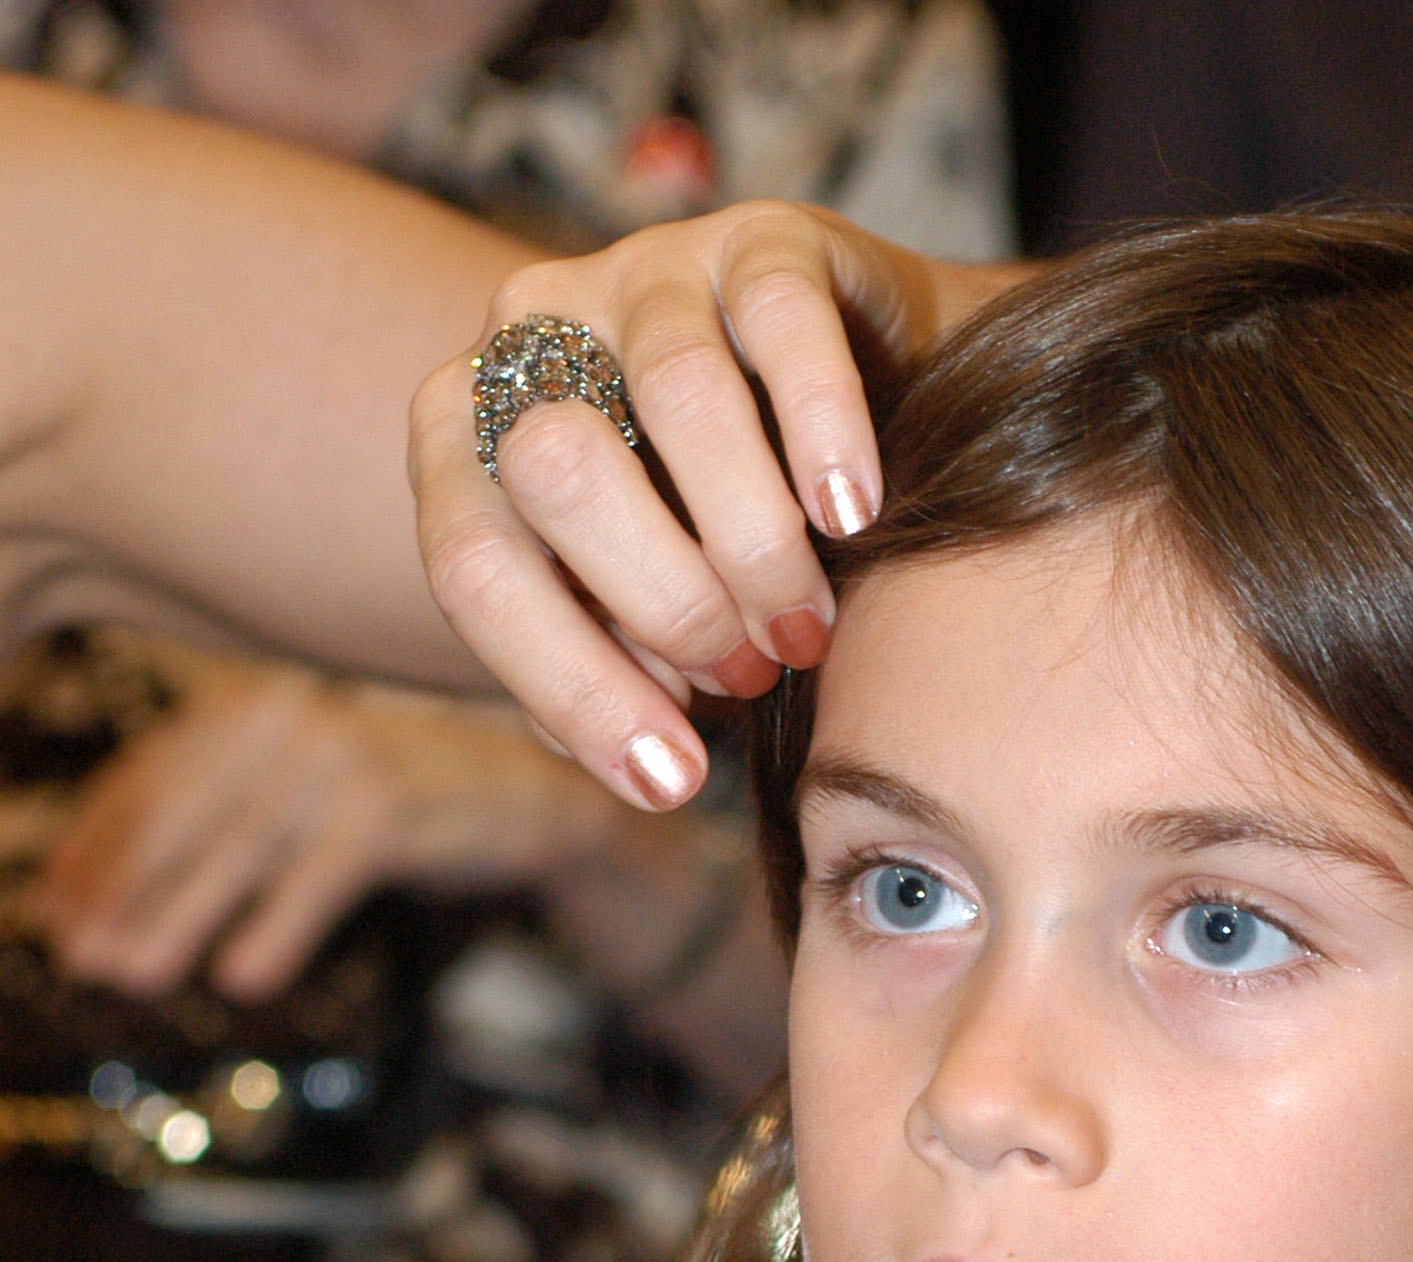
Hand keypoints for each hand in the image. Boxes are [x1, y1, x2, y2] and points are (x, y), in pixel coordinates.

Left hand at [26, 655, 626, 999]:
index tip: (55, 919)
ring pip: (237, 841)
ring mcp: (344, 753)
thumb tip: (108, 909)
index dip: (92, 854)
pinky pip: (321, 870)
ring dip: (177, 913)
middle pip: (178, 808)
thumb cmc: (414, 809)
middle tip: (81, 958)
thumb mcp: (307, 807)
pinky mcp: (399, 803)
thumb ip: (221, 832)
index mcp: (251, 706)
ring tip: (134, 974)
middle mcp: (289, 713)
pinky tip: (242, 975)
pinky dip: (278, 924)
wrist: (539, 807)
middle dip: (121, 890)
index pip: (146, 779)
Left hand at [408, 202, 1027, 811]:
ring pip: (680, 400)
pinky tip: (856, 518)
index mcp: (466, 445)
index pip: (473, 566)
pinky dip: (825, 435)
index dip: (570, 685)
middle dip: (667, 603)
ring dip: (756, 543)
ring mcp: (639, 274)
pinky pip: (782, 327)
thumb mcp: (643, 628)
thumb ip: (617, 678)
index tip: (674, 779)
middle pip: (557, 471)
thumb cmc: (722, 549)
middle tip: (753, 672)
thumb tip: (647, 757)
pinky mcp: (757, 240)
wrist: (856, 416)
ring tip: (809, 624)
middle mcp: (529, 342)